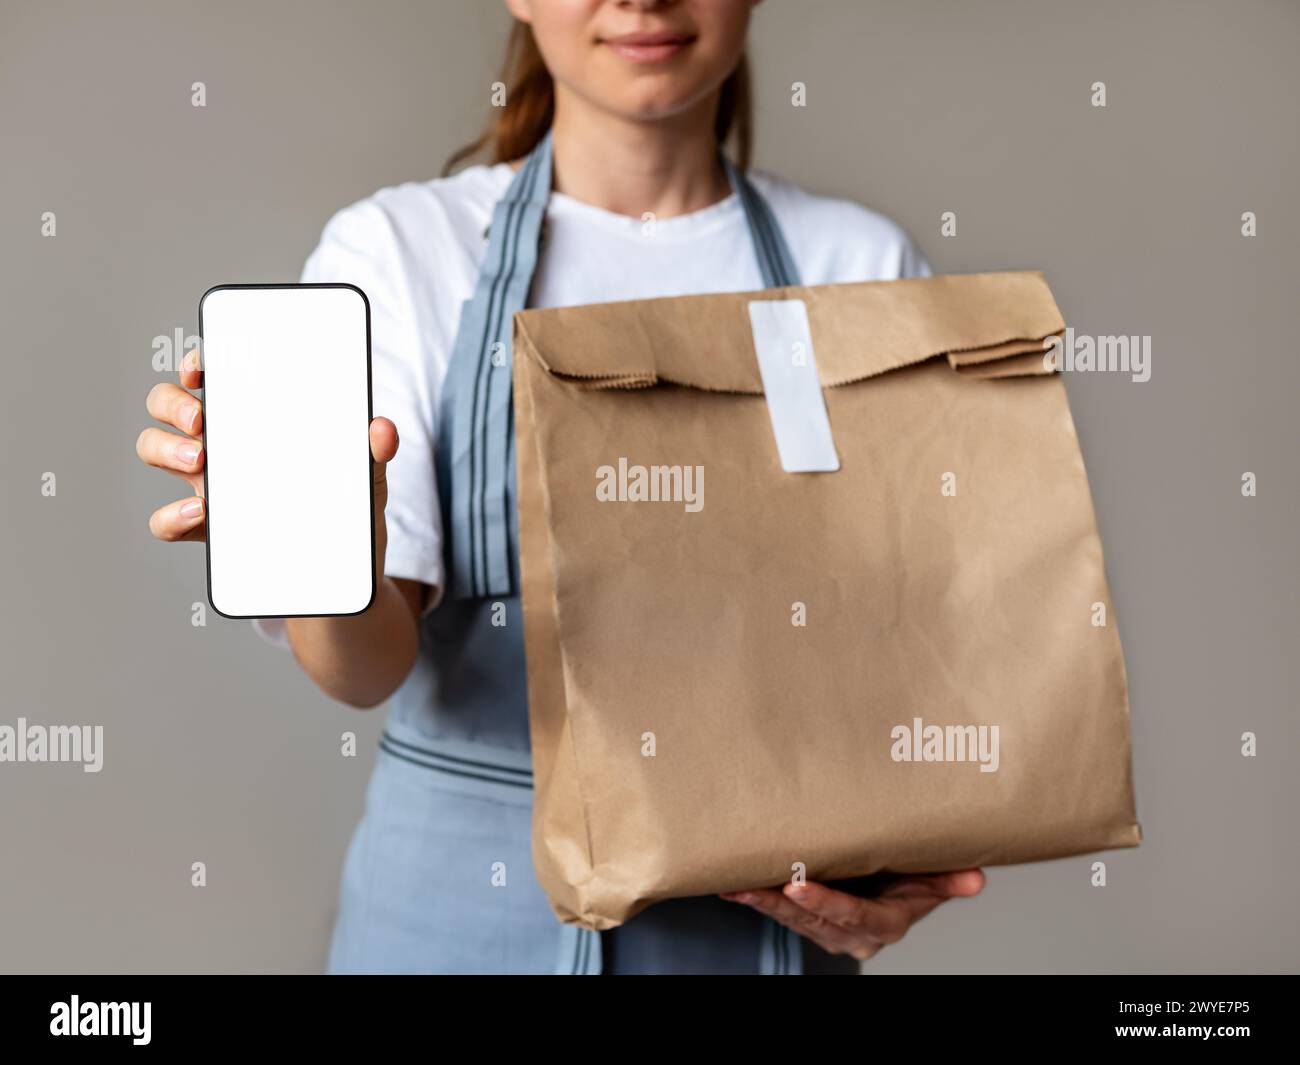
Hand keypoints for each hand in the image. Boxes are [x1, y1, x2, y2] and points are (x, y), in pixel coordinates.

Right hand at [137, 347, 398, 584]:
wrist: (339, 576)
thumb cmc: (346, 511)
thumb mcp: (368, 477)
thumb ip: (375, 450)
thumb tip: (382, 427)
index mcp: (257, 419)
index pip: (214, 376)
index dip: (198, 362)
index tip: (203, 369)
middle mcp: (224, 444)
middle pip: (169, 404)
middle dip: (172, 402)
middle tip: (201, 421)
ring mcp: (210, 484)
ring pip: (155, 449)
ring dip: (165, 448)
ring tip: (198, 462)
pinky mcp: (206, 529)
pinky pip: (166, 520)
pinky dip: (172, 515)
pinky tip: (201, 513)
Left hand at [721, 869, 984, 961]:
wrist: (895, 885)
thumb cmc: (912, 876)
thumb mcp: (934, 878)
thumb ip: (949, 879)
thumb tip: (976, 878)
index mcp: (885, 924)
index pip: (855, 916)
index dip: (827, 902)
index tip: (798, 884)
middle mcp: (854, 934)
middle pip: (816, 920)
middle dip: (783, 903)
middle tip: (755, 883)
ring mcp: (828, 930)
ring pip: (793, 919)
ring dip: (763, 902)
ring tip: (736, 885)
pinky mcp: (809, 920)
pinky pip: (781, 913)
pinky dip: (756, 899)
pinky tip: (733, 887)